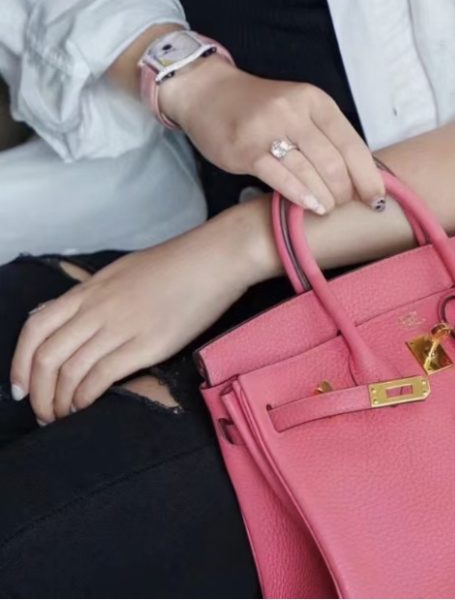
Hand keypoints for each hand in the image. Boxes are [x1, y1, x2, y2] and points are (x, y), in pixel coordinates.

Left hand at [10, 200, 275, 423]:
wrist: (215, 258)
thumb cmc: (175, 264)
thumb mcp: (122, 273)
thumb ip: (96, 297)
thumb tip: (74, 322)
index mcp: (90, 289)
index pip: (36, 327)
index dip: (19, 362)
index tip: (21, 387)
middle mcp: (98, 308)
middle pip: (47, 356)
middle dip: (38, 393)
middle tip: (43, 412)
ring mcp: (121, 326)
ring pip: (70, 372)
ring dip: (60, 402)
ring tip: (64, 416)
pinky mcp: (146, 344)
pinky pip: (101, 377)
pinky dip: (86, 398)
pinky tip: (88, 406)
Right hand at [159, 58, 385, 214]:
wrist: (208, 93)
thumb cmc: (261, 107)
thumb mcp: (299, 108)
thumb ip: (326, 134)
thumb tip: (360, 175)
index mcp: (315, 100)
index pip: (353, 143)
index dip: (368, 175)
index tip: (377, 198)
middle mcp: (295, 111)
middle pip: (335, 161)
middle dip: (346, 191)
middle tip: (346, 205)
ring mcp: (269, 129)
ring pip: (311, 172)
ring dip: (326, 198)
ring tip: (328, 208)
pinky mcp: (246, 149)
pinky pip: (282, 178)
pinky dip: (301, 196)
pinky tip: (310, 206)